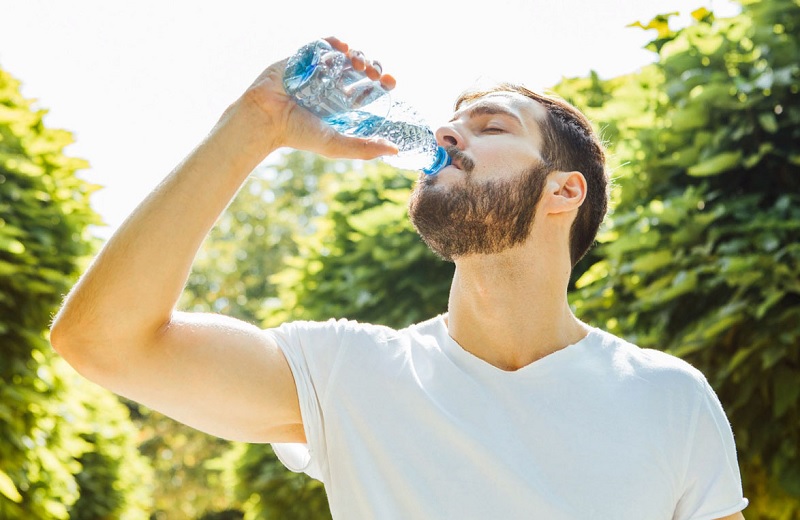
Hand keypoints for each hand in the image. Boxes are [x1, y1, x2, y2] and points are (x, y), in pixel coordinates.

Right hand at [236, 36, 398, 159]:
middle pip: (360, 70)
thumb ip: (364, 148)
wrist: (266, 118)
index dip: (381, 84)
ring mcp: (317, 70)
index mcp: (339, 105)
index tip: (390, 83)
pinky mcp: (302, 57)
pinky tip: (344, 48)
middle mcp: (330, 86)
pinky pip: (323, 43)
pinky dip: (336, 42)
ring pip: (346, 56)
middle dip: (372, 68)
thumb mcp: (336, 145)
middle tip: (374, 74)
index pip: (367, 90)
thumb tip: (396, 151)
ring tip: (359, 64)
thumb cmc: (297, 134)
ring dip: (358, 55)